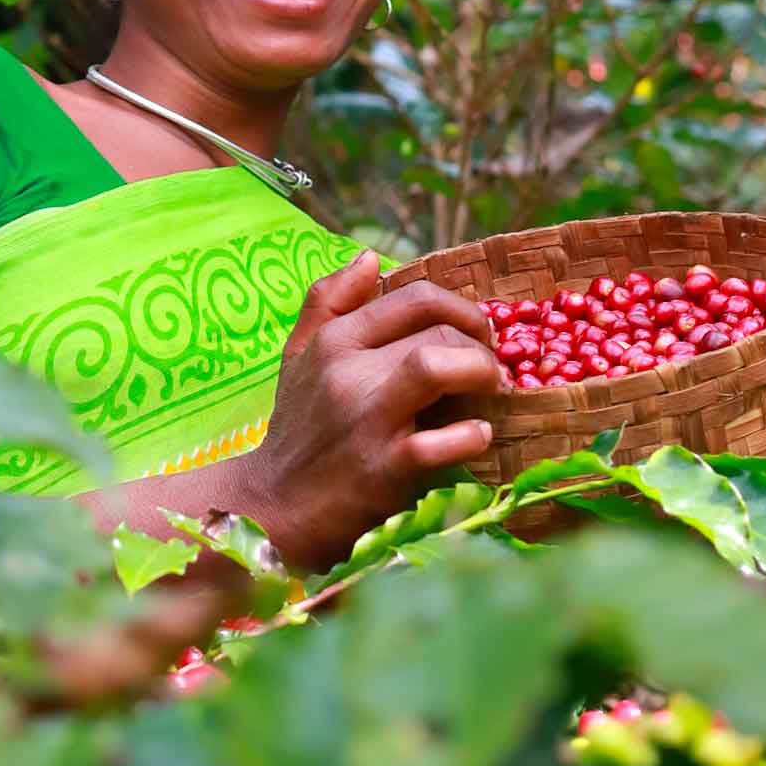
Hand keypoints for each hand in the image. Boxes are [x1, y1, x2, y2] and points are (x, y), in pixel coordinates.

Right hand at [228, 251, 508, 571]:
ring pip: (434, 365)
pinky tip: (479, 436)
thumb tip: (369, 258)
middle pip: (434, 329)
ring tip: (492, 390)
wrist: (273, 506)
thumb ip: (328, 301)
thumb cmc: (297, 428)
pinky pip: (438, 442)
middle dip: (478, 344)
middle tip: (491, 367)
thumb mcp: (298, 355)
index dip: (461, 308)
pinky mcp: (382, 468)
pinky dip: (470, 435)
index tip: (476, 333)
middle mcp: (347, 370)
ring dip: (478, 372)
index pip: (413, 297)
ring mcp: (366, 418)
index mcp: (334, 340)